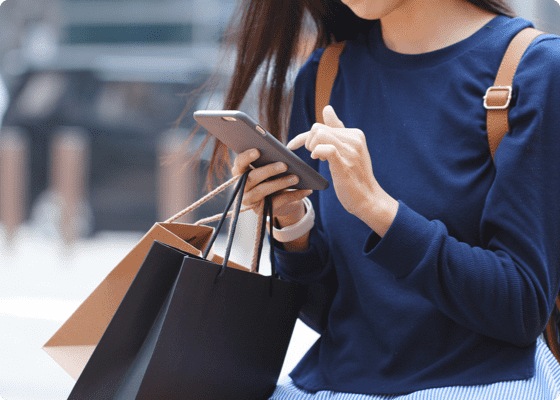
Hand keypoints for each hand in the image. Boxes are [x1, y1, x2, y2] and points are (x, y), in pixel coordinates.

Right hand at [231, 149, 311, 226]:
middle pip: (252, 177)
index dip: (246, 157)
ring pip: (262, 191)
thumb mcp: (270, 166)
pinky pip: (277, 202)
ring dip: (280, 183)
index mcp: (240, 171)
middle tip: (284, 165)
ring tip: (296, 177)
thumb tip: (284, 154)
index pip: (239, 163)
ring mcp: (250, 200)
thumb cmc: (272, 176)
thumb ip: (271, 159)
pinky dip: (293, 195)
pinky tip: (306, 190)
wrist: (277, 199)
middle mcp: (242, 186)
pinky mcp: (261, 210)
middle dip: (268, 170)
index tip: (258, 151)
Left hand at [287, 106, 397, 236]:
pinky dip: (317, 152)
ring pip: (319, 134)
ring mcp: (351, 150)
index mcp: (355, 134)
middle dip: (307, 141)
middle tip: (312, 156)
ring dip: (311, 147)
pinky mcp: (345, 163)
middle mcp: (354, 138)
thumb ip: (337, 131)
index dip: (305, 135)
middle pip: (317, 128)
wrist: (368, 199)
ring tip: (316, 158)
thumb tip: (327, 108)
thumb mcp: (347, 151)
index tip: (294, 146)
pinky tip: (318, 160)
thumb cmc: (355, 177)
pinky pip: (325, 148)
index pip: (323, 123)